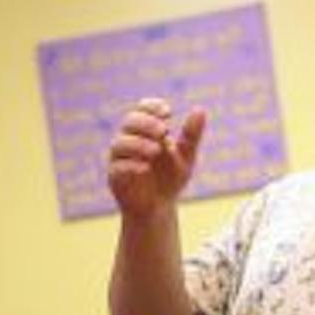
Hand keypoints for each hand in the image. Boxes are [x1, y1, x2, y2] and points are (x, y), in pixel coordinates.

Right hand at [107, 99, 207, 216]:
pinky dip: (131, 164)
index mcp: (144, 131)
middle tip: (164, 130)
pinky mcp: (114, 177)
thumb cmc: (170, 179)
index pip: (142, 109)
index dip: (151, 106)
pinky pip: (117, 166)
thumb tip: (200, 109)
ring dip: (138, 143)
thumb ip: (191, 135)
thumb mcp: (186, 156)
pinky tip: (146, 168)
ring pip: (120, 143)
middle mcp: (129, 140)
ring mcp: (119, 158)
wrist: (159, 208)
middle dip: (146, 123)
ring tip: (156, 150)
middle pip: (129, 121)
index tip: (168, 112)